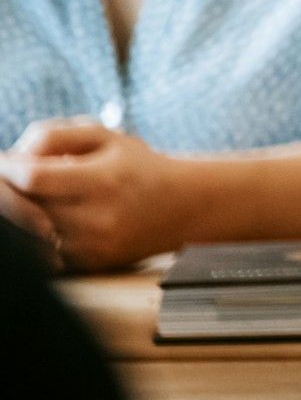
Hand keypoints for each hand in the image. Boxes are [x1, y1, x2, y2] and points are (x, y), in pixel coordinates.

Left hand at [0, 118, 201, 271]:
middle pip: (25, 207)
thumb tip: (14, 156)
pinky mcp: (89, 264)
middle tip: (11, 178)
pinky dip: (37, 233)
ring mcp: (92, 246)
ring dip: (22, 212)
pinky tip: (49, 217)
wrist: (184, 208)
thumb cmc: (140, 167)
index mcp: (103, 180)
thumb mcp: (107, 137)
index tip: (6, 160)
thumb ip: (56, 136)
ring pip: (29, 231)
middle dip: (10, 190)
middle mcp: (98, 218)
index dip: (8, 168)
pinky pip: (43, 250)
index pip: (33, 177)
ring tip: (35, 195)